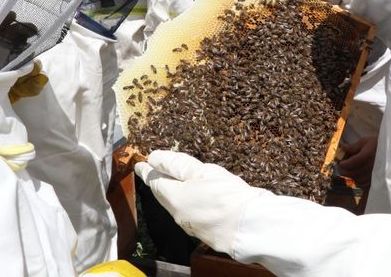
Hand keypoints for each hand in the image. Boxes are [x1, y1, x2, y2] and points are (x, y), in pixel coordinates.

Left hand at [134, 150, 268, 254]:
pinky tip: (193, 200)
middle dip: (157, 184)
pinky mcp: (204, 232)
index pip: (155, 182)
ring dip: (170, 194)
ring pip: (175, 207)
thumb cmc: (227, 195)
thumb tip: (154, 158)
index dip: (148, 172)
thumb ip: (177, 165)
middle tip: (151, 174)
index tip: (140, 165)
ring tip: (170, 184)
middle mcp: (179, 214)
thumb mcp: (202, 172)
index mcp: (175, 198)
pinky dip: (186, 204)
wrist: (249, 227)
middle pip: (163, 196)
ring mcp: (191, 225)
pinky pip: (188, 215)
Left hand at [337, 136, 377, 189]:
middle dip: (344, 171)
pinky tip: (356, 176)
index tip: (340, 163)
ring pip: (358, 180)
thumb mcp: (365, 141)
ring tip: (348, 171)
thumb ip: (353, 146)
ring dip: (351, 176)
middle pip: (354, 172)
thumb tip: (342, 148)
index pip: (354, 161)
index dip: (345, 164)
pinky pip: (364, 185)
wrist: (390, 152)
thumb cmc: (375, 145)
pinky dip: (357, 182)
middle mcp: (373, 165)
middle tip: (340, 168)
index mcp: (369, 154)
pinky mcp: (376, 180)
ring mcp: (375, 174)